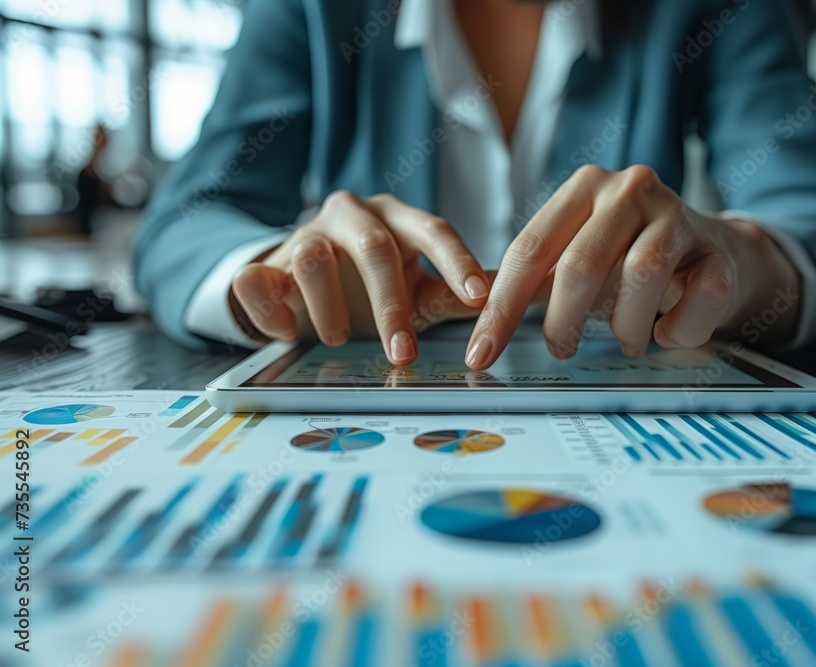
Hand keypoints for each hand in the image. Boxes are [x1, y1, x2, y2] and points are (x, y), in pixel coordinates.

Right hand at [231, 192, 490, 364]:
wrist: (296, 286)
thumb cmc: (369, 286)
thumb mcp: (415, 289)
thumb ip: (454, 293)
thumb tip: (516, 296)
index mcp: (396, 219)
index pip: (433, 229)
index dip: (457, 261)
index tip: (480, 298)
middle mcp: (351, 216)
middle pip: (373, 247)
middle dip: (390, 305)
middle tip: (402, 352)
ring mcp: (303, 234)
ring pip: (313, 255)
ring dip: (328, 305)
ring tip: (337, 340)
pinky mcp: (263, 263)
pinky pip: (257, 278)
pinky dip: (270, 308)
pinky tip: (285, 332)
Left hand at [464, 165, 801, 369]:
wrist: (715, 251)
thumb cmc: (630, 257)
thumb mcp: (576, 254)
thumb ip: (531, 276)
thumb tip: (470, 304)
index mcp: (585, 188)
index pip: (530, 250)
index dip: (501, 308)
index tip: (481, 354)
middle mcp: (631, 190)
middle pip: (581, 265)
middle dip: (561, 322)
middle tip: (559, 350)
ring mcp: (679, 216)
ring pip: (642, 277)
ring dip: (626, 326)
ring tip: (625, 341)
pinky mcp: (719, 252)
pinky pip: (698, 300)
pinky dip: (678, 330)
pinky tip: (668, 332)